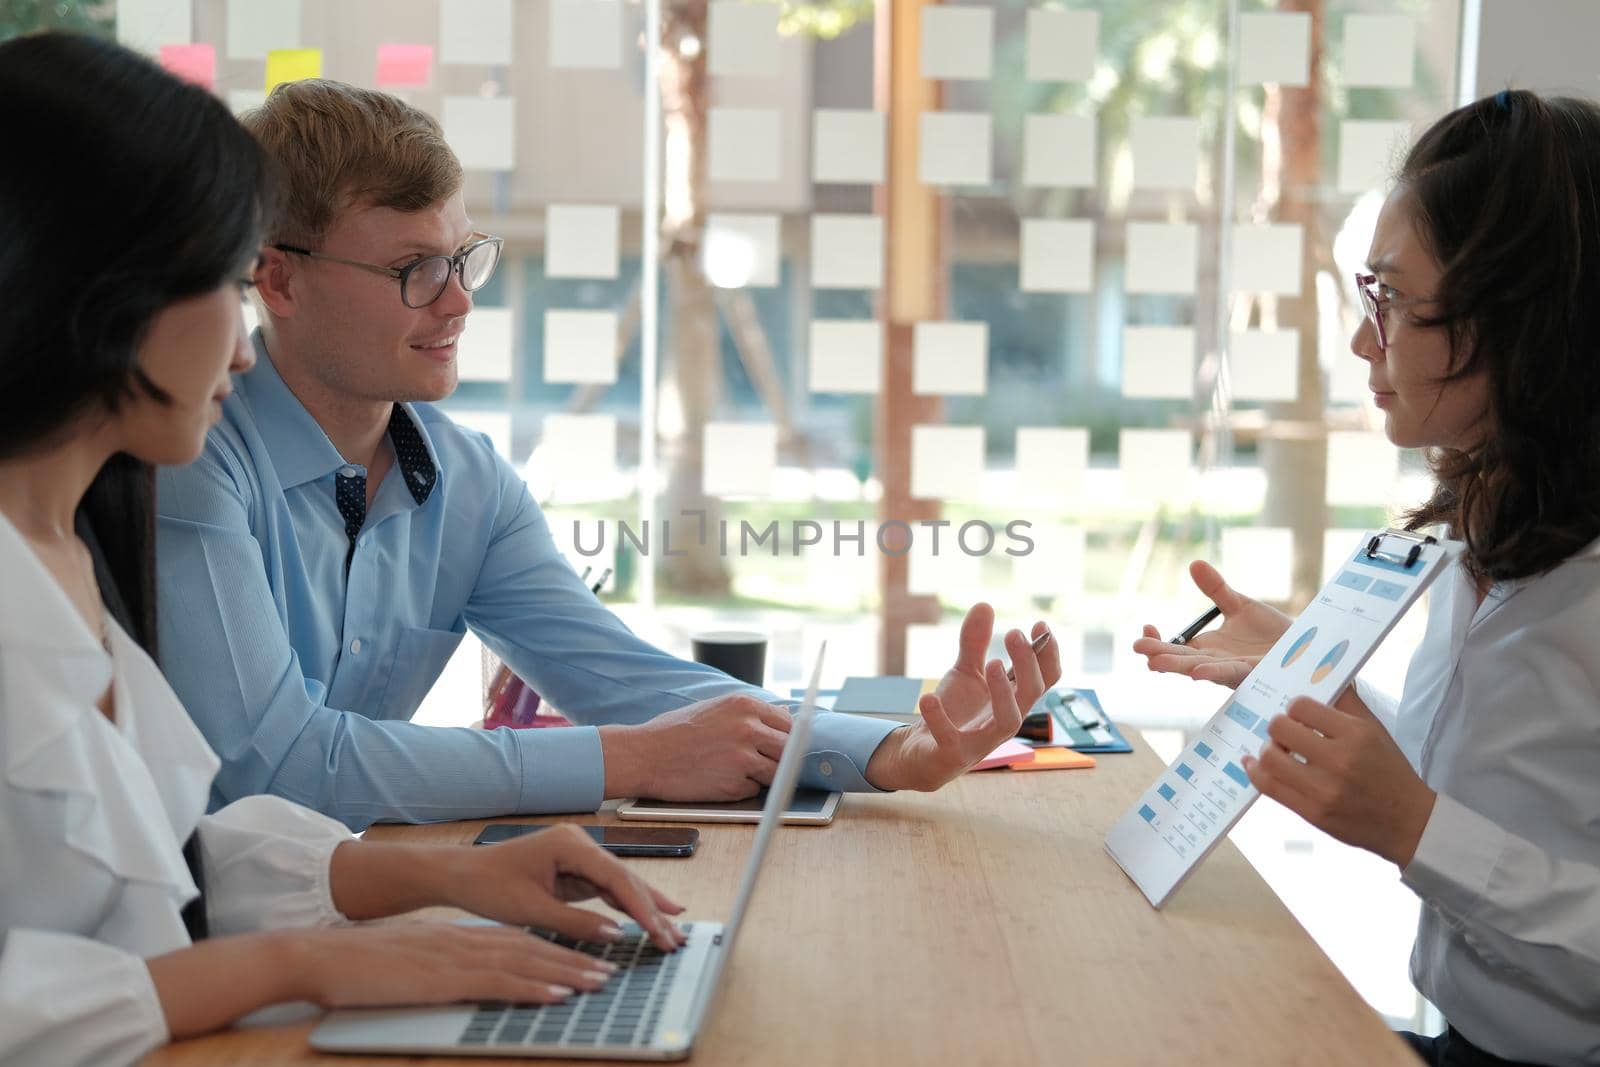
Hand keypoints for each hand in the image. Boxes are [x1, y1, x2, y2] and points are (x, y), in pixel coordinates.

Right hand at [290, 922, 626, 1006]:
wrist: (319, 956)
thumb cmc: (357, 965)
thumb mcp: (410, 962)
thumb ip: (441, 967)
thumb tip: (466, 979)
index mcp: (457, 937)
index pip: (517, 940)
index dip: (555, 948)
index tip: (585, 956)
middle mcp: (464, 941)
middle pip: (531, 946)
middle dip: (574, 957)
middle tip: (610, 967)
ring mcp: (456, 957)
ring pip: (525, 960)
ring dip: (567, 970)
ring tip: (600, 979)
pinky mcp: (444, 978)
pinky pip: (499, 981)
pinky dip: (533, 986)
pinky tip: (558, 992)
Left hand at [443, 823, 685, 949]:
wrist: (461, 875)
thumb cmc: (489, 887)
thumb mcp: (532, 910)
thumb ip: (576, 922)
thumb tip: (617, 934)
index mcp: (570, 845)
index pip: (617, 878)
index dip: (642, 907)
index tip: (660, 931)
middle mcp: (580, 844)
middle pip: (625, 878)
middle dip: (652, 909)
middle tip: (677, 937)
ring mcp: (579, 855)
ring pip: (621, 884)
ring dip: (645, 909)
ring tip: (672, 932)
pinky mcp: (575, 869)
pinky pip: (606, 889)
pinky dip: (626, 906)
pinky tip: (650, 918)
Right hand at [601, 693, 789, 801]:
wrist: (644, 756)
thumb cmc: (674, 732)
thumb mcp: (713, 709)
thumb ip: (748, 714)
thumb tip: (784, 718)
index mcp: (744, 705)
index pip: (787, 722)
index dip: (786, 736)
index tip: (784, 745)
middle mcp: (748, 728)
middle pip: (788, 748)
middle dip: (780, 757)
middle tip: (765, 762)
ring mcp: (744, 757)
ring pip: (776, 771)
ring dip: (764, 775)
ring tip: (736, 770)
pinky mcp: (735, 784)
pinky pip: (755, 789)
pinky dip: (744, 788)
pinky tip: (721, 780)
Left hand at [865, 603, 1060, 790]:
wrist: (923, 751)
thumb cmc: (956, 712)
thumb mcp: (964, 672)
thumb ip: (975, 643)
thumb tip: (985, 604)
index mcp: (1013, 700)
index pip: (1044, 679)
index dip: (1048, 654)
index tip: (1040, 624)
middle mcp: (1004, 720)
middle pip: (1031, 694)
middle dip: (1027, 664)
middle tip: (1014, 633)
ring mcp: (982, 741)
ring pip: (1009, 720)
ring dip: (1004, 692)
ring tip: (993, 663)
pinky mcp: (954, 754)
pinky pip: (951, 739)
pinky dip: (940, 719)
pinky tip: (927, 698)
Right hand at [1131, 560, 1291, 688]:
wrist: (1307, 649)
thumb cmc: (1272, 633)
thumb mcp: (1240, 606)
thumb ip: (1217, 589)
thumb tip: (1194, 563)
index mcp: (1208, 648)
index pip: (1174, 647)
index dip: (1157, 640)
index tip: (1146, 628)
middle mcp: (1215, 662)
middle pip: (1180, 660)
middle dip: (1158, 654)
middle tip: (1138, 647)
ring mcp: (1232, 671)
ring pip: (1199, 670)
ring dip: (1177, 667)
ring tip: (1155, 662)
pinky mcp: (1252, 675)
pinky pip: (1229, 675)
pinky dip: (1212, 673)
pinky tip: (1198, 671)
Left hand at [1243, 695, 1436, 867]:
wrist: (1408, 822)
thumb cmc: (1389, 771)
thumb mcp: (1375, 730)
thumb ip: (1347, 702)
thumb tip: (1322, 673)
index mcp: (1356, 734)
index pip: (1301, 706)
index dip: (1294, 709)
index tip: (1298, 716)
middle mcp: (1339, 760)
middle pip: (1280, 728)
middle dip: (1277, 728)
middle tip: (1283, 734)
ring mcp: (1324, 789)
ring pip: (1269, 758)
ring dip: (1266, 750)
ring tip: (1275, 751)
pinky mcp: (1312, 812)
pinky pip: (1269, 786)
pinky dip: (1254, 771)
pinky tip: (1252, 764)